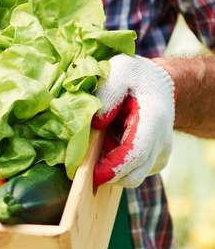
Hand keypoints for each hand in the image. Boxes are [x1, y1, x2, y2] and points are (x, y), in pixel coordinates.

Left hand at [92, 54, 174, 187]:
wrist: (159, 85)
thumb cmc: (135, 77)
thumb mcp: (120, 71)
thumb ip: (108, 93)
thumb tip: (96, 123)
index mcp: (153, 120)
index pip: (135, 154)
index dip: (112, 168)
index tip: (91, 174)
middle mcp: (161, 143)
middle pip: (133, 175)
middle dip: (106, 173)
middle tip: (87, 156)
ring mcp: (159, 155)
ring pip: (131, 177)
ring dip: (111, 168)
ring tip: (103, 140)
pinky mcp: (154, 162)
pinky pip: (131, 173)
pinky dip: (116, 165)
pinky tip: (111, 144)